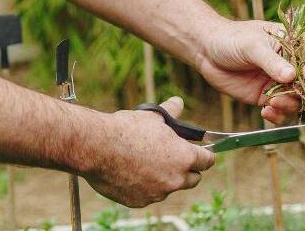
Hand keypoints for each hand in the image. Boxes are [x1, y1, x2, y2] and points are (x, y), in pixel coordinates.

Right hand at [82, 96, 214, 207]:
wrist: (97, 147)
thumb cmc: (126, 129)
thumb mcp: (153, 116)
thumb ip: (171, 112)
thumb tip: (178, 102)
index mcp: (184, 157)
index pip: (208, 161)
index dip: (204, 154)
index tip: (199, 151)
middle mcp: (175, 179)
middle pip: (193, 179)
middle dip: (187, 169)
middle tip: (172, 156)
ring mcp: (157, 193)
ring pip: (169, 187)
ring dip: (164, 177)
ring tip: (145, 161)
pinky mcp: (140, 202)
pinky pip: (148, 195)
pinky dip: (144, 186)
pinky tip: (130, 171)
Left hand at [194, 19, 304, 123]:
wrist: (207, 52)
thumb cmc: (231, 40)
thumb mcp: (251, 46)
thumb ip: (270, 61)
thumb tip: (291, 76)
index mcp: (293, 44)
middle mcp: (290, 65)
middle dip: (303, 92)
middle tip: (289, 95)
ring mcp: (279, 83)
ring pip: (297, 100)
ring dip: (289, 106)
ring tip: (271, 103)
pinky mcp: (267, 97)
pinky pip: (280, 111)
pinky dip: (278, 115)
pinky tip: (265, 112)